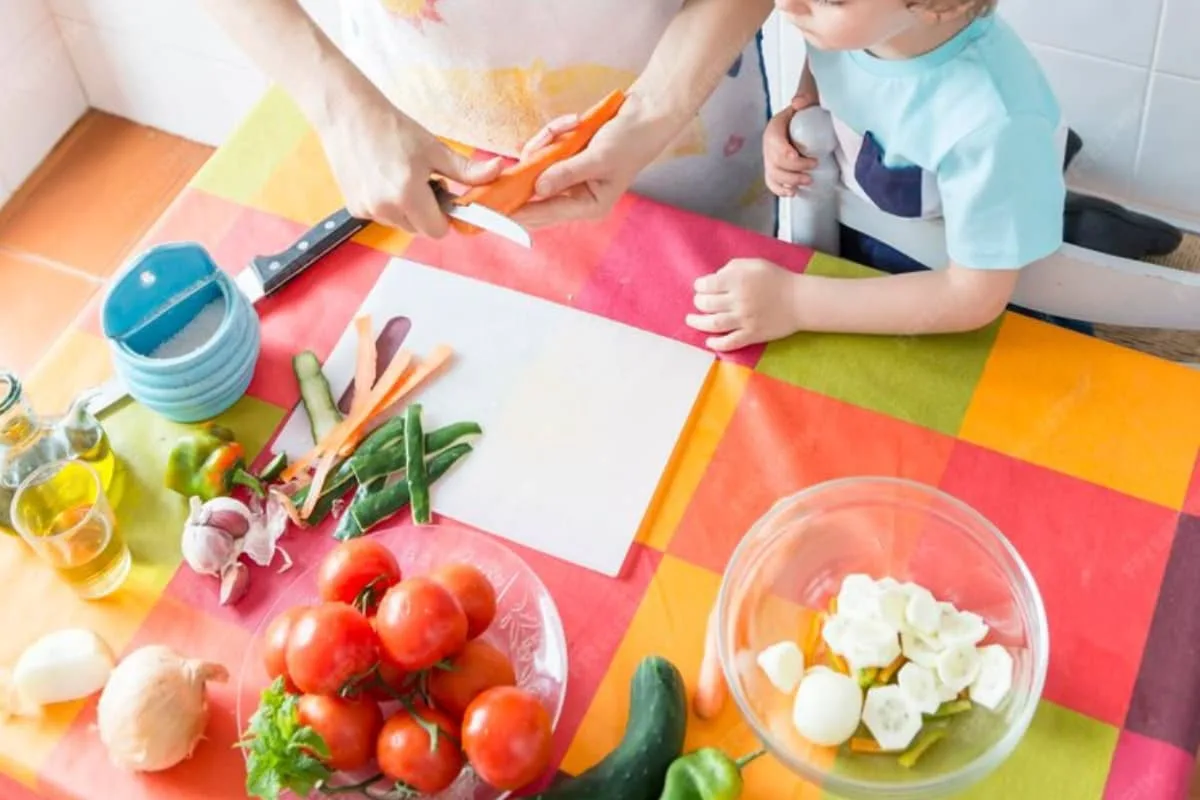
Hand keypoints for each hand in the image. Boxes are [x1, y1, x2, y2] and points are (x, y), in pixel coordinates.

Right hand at [316, 86, 502, 236]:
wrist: (348, 114)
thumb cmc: (393, 128)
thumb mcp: (434, 148)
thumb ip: (466, 170)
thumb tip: (498, 171)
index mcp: (408, 195)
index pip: (438, 231)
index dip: (444, 214)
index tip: (442, 192)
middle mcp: (385, 208)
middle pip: (420, 230)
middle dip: (426, 211)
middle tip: (422, 180)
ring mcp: (367, 210)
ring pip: (401, 224)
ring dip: (407, 209)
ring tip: (400, 177)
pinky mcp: (354, 208)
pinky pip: (382, 217)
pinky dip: (387, 204)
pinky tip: (382, 178)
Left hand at [509, 93, 675, 228]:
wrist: (646, 113)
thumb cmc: (630, 140)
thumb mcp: (598, 158)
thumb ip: (566, 173)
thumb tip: (537, 188)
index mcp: (588, 205)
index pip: (543, 214)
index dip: (515, 211)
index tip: (491, 208)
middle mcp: (577, 196)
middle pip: (534, 193)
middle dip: (529, 168)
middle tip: (512, 161)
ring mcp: (569, 176)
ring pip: (537, 165)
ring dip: (549, 141)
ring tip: (575, 124)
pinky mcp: (566, 157)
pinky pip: (545, 148)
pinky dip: (555, 133)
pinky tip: (575, 121)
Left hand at [686, 258, 805, 350]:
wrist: (800, 301)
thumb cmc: (777, 279)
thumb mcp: (755, 263)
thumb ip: (732, 267)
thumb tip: (715, 277)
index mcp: (738, 280)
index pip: (707, 284)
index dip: (700, 285)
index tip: (700, 287)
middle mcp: (739, 300)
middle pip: (706, 304)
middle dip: (698, 302)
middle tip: (699, 302)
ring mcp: (744, 319)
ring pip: (713, 324)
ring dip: (698, 323)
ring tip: (691, 320)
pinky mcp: (752, 335)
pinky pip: (730, 342)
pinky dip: (717, 344)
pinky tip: (709, 342)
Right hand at [763, 92, 819, 197]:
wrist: (802, 119)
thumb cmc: (806, 112)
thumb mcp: (806, 100)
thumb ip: (805, 97)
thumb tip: (799, 102)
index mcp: (774, 128)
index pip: (775, 143)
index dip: (786, 153)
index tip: (802, 158)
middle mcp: (768, 145)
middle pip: (775, 162)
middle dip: (794, 170)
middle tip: (813, 169)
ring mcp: (769, 159)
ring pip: (774, 175)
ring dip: (790, 181)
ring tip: (808, 182)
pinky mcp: (773, 169)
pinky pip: (771, 182)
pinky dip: (780, 190)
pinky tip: (792, 192)